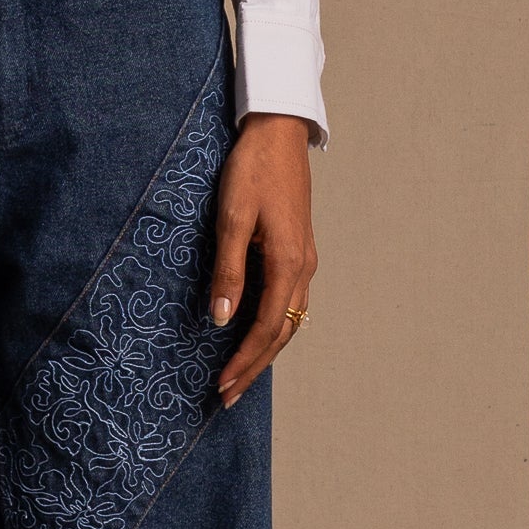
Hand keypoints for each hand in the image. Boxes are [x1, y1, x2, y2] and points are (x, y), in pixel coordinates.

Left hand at [206, 113, 316, 405]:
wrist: (278, 132)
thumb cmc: (251, 169)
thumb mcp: (232, 218)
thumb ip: (229, 270)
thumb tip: (222, 318)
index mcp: (289, 262)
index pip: (266, 327)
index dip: (244, 360)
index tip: (223, 386)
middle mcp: (304, 266)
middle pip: (282, 332)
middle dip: (255, 366)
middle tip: (228, 396)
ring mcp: (305, 259)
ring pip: (290, 319)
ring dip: (265, 350)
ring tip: (241, 374)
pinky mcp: (299, 249)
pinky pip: (289, 300)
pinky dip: (273, 326)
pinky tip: (256, 334)